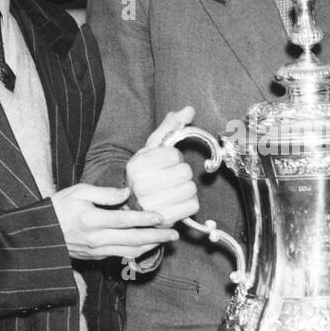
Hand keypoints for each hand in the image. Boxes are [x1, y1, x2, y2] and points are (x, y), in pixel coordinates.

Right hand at [52, 183, 178, 260]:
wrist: (41, 234)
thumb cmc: (58, 208)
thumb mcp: (78, 192)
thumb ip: (104, 192)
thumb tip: (127, 193)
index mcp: (92, 220)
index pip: (124, 220)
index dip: (145, 219)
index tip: (161, 217)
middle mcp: (96, 238)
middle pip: (133, 240)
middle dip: (156, 237)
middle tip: (174, 234)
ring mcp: (96, 250)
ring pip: (130, 251)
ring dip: (150, 246)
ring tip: (166, 240)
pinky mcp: (96, 257)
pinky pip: (121, 255)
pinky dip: (137, 250)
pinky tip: (148, 244)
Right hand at [125, 106, 198, 224]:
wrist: (135, 205)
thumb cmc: (147, 173)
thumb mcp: (153, 148)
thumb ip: (171, 127)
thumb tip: (189, 109)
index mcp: (136, 165)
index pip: (174, 155)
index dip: (174, 158)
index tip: (164, 164)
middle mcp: (140, 186)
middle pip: (185, 172)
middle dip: (182, 173)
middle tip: (169, 178)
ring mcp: (151, 206)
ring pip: (191, 189)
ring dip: (187, 188)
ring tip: (172, 190)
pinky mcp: (164, 221)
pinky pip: (193, 206)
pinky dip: (189, 203)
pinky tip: (176, 202)